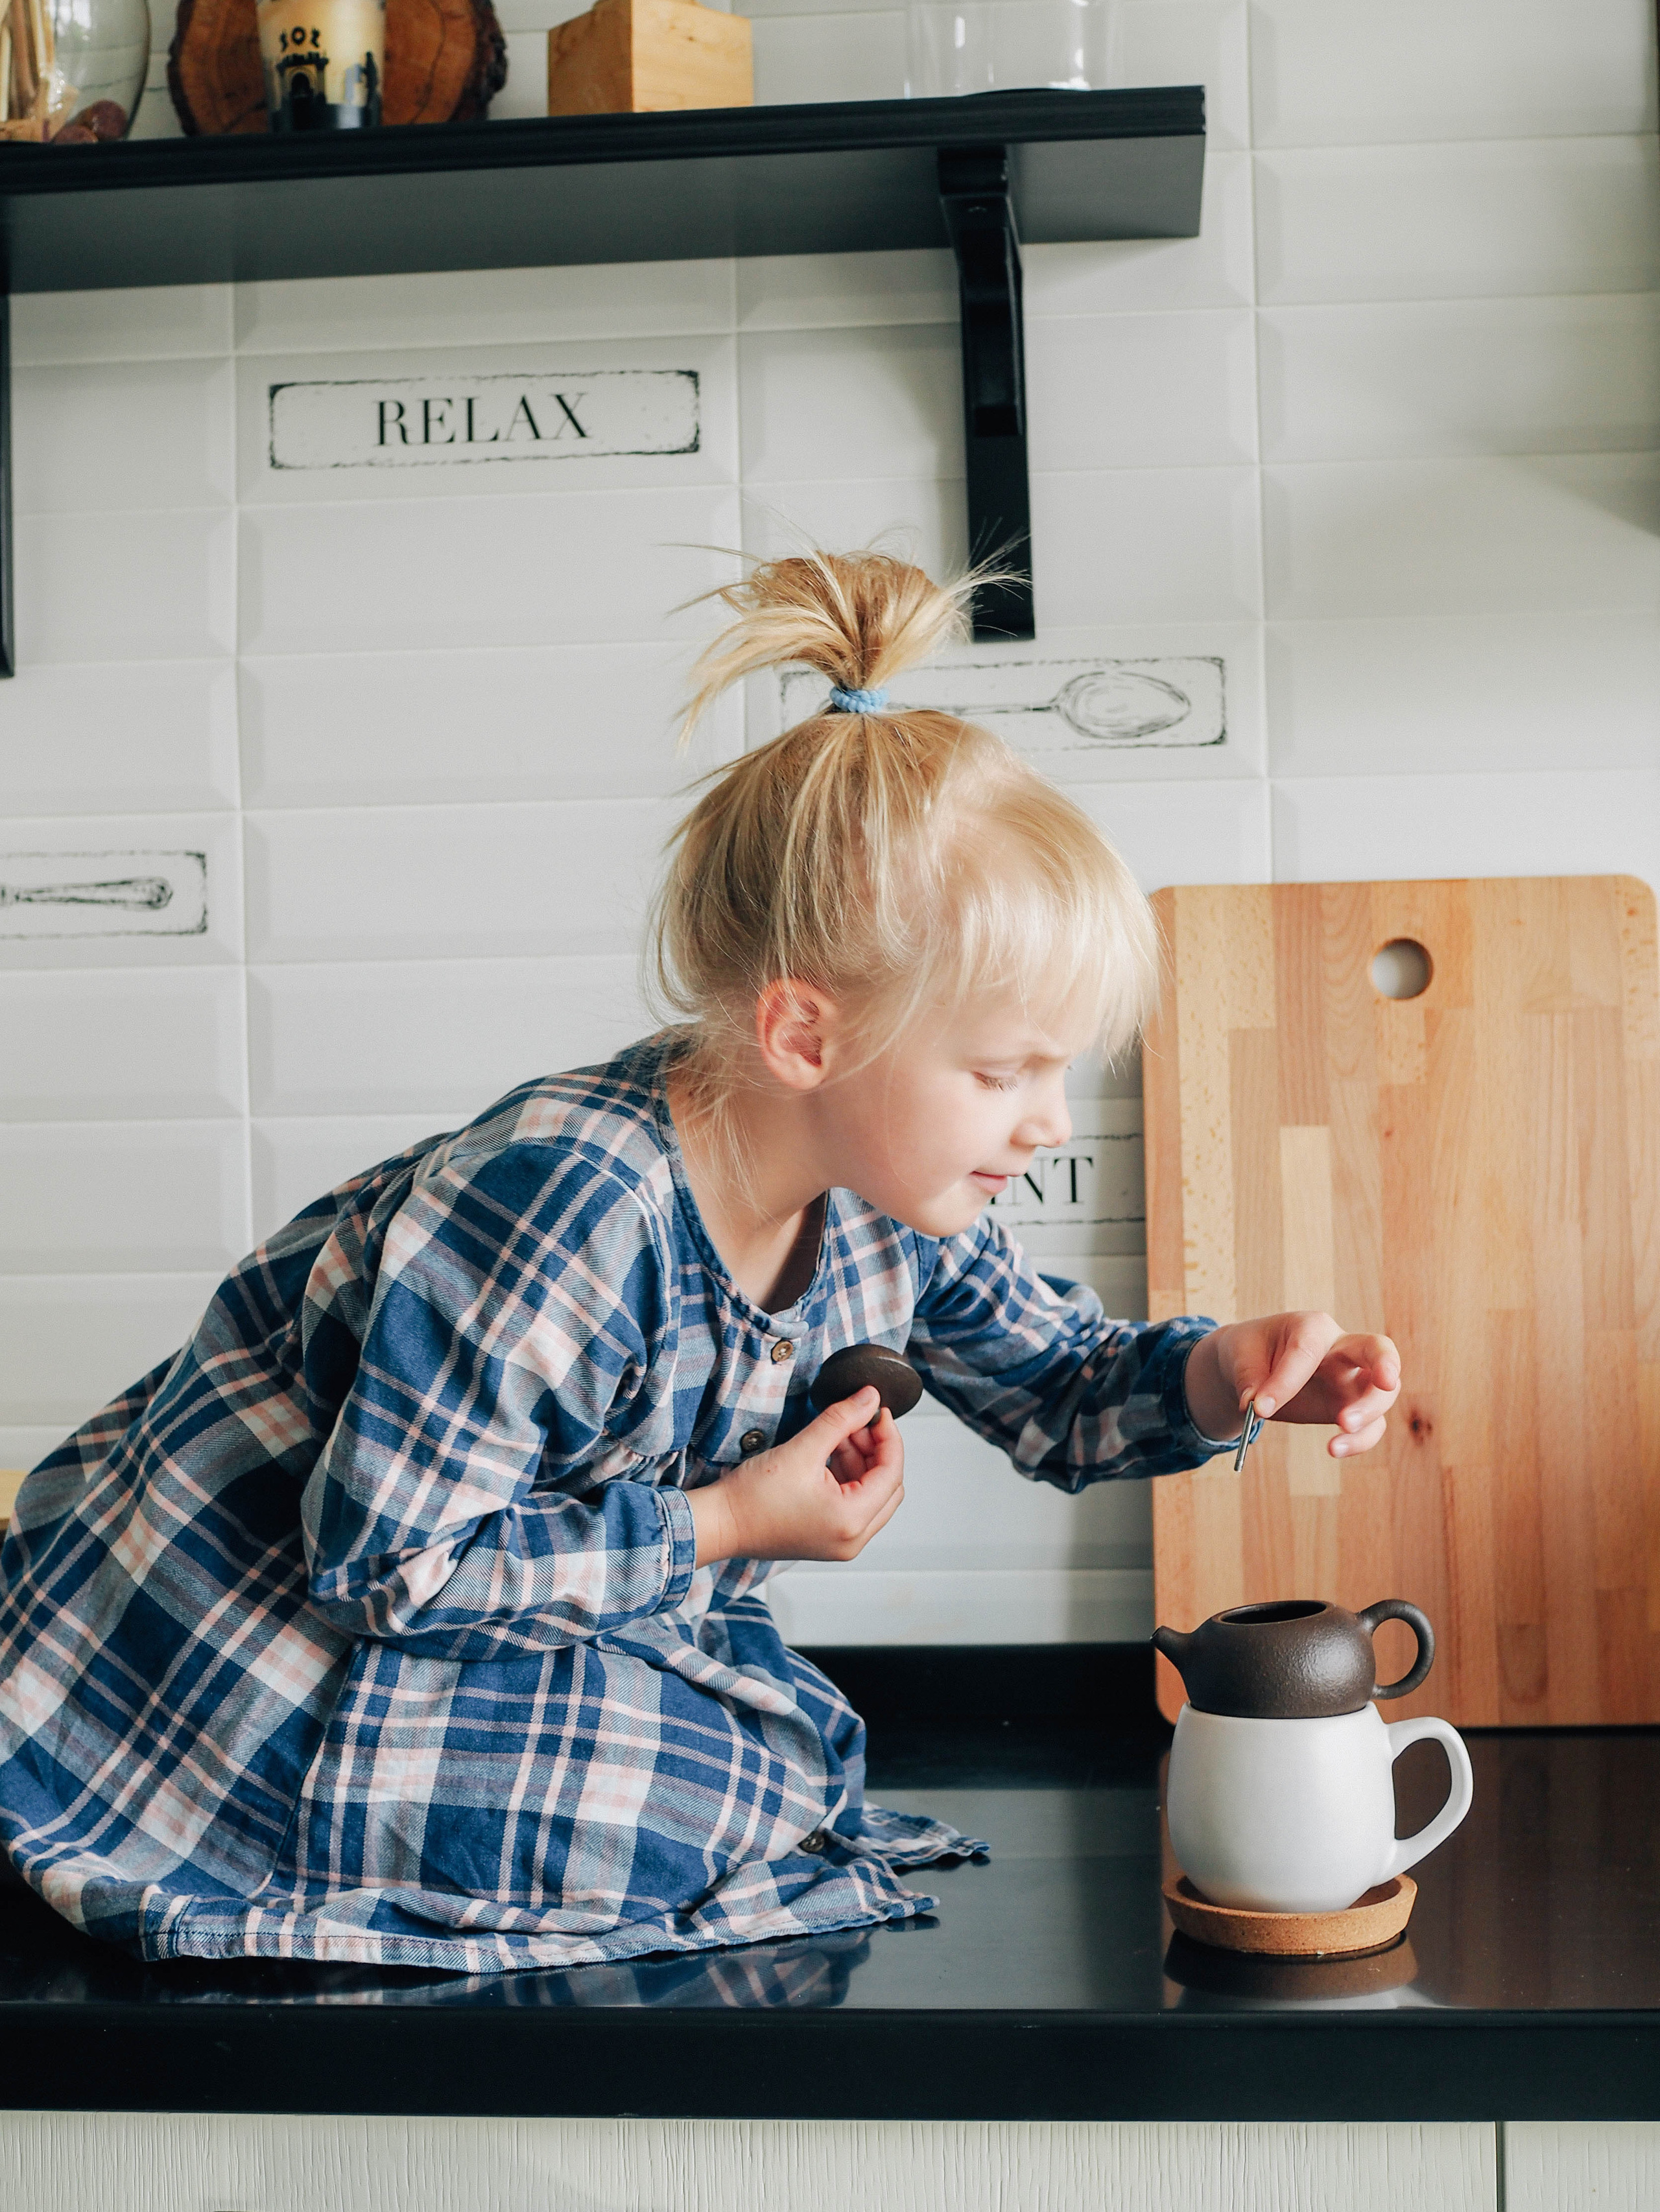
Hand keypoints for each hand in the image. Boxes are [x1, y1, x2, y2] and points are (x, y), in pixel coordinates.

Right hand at [688, 1387, 904, 1564]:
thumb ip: (841, 1419)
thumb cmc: (751, 1497)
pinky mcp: (827, 1538)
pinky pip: (853, 1504)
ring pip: (871, 1495)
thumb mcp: (802, 1449)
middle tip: (857, 1423)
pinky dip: (848, 1477)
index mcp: (851, 1521)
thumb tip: (869, 1398)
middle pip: (887, 1487)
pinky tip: (829, 1454)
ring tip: (838, 1434)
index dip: (890, 1437)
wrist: (720, 1524)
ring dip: (861, 1461)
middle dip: (876, 1450)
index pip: (892, 1473)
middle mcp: (853, 1539)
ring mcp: (841, 1542)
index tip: (878, 1412)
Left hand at [1184, 1314, 1400, 1459]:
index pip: (1307, 1350)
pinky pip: (1372, 1425)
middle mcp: (1341, 1349)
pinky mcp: (1351, 1408)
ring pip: (1383, 1393)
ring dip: (1369, 1412)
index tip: (1258, 1408)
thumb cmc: (1250, 1351)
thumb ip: (1250, 1380)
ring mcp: (1351, 1380)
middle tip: (1385, 1382)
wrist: (1253, 1368)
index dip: (1286, 1380)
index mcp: (1311, 1327)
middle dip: (1387, 1362)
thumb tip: (1255, 1407)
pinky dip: (1360, 1440)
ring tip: (1343, 1428)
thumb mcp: (1240, 1356)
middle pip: (1378, 1349)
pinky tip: (1334, 1448)